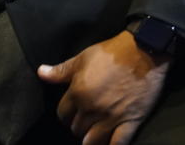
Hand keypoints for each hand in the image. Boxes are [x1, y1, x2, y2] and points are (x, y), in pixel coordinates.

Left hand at [37, 31, 168, 144]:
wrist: (145, 49)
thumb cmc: (113, 51)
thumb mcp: (84, 57)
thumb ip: (61, 70)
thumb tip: (40, 72)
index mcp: (78, 92)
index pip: (63, 114)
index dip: (67, 113)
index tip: (73, 111)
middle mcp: (92, 108)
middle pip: (76, 129)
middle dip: (79, 126)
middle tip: (86, 120)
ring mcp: (111, 117)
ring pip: (92, 141)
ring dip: (91, 139)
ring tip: (95, 133)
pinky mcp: (130, 121)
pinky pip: (118, 144)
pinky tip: (108, 143)